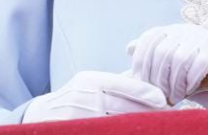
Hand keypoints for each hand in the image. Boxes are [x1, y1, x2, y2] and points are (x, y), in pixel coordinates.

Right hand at [22, 71, 167, 121]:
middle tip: (167, 115)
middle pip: (123, 107)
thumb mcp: (91, 82)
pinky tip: (133, 131)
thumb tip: (147, 78)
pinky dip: (119, 132)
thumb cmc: (75, 96)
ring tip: (153, 125)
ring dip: (136, 125)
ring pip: (116, 123)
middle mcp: (85, 96)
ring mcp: (79, 116)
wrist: (41, 114)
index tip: (163, 100)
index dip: (145, 92)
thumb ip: (117, 82)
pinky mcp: (75, 129)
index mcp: (92, 80)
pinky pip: (104, 131)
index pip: (124, 84)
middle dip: (147, 112)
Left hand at [126, 23, 207, 105]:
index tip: (143, 84)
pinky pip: (201, 62)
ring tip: (175, 97)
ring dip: (175, 82)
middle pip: (163, 51)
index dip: (142, 62)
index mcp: (172, 30)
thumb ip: (150, 57)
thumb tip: (129, 47)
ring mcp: (206, 35)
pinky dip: (191, 79)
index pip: (150, 38)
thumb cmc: (189, 78)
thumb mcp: (167, 68)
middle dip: (159, 79)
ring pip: (181, 58)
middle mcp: (188, 29)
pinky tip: (189, 89)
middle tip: (162, 97)